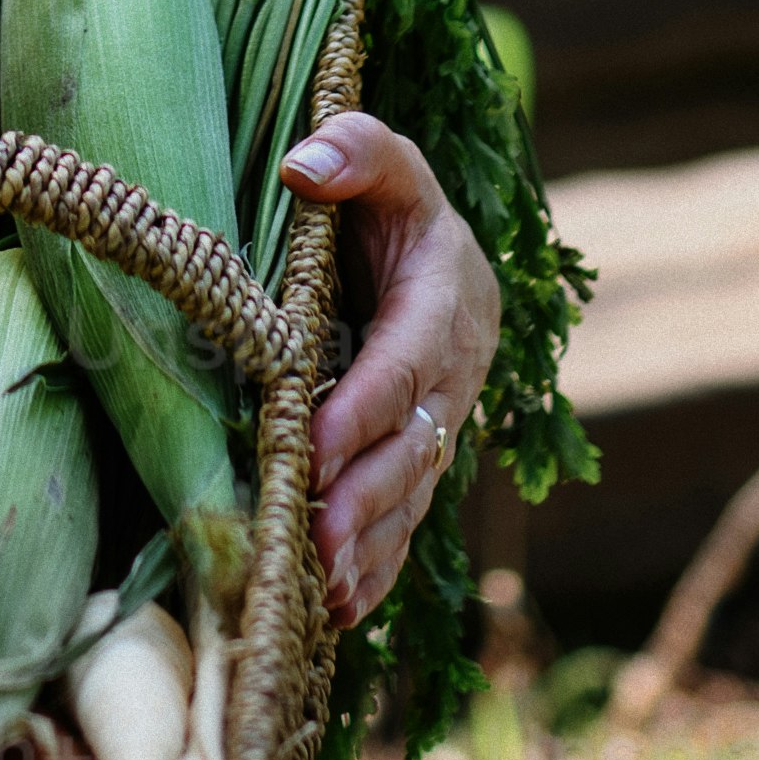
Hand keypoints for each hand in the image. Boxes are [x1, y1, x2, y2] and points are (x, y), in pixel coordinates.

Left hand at [288, 110, 499, 629]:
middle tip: (315, 541)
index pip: (404, 364)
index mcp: (447, 302)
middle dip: (364, 498)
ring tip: (325, 593)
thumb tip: (303, 162)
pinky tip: (341, 610)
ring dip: (370, 547)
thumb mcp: (384, 162)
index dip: (361, 409)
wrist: (435, 246)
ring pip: (411, 494)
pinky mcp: (423, 456)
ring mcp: (443, 423)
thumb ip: (355, 149)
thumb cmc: (393, 200)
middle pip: (411, 446)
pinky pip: (407, 519)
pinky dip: (378, 566)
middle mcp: (455, 374)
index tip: (310, 448)